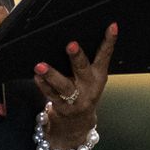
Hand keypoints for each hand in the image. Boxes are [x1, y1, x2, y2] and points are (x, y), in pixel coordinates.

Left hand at [34, 23, 117, 147]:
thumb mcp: (90, 78)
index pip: (105, 55)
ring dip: (52, 75)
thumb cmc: (82, 91)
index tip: (112, 26)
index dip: (110, 41)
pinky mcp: (63, 108)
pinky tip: (37, 76)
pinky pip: (51, 95)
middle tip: (70, 45)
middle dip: (77, 57)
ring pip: (64, 86)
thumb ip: (85, 61)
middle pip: (83, 69)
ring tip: (40, 66)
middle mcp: (89, 87)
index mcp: (99, 76)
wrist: (78, 123)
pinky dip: (43, 85)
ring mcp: (77, 99)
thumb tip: (72, 37)